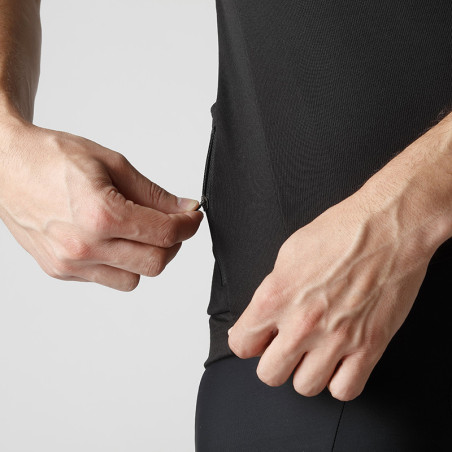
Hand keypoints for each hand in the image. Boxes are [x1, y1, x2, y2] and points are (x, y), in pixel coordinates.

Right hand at [0, 119, 202, 290]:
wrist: (6, 165)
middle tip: (171, 224)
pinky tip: (113, 240)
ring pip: (133, 279)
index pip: (165, 234)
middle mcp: (84, 246)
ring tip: (138, 232)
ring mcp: (70, 263)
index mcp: (100, 215)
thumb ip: (153, 193)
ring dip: (146, 258)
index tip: (193, 216)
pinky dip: (120, 264)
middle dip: (173, 244)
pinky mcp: (60, 271)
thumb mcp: (112, 164)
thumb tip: (184, 208)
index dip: (188, 225)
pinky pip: (107, 278)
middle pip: (155, 263)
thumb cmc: (52, 157)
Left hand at [227, 191, 431, 400]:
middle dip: (274, 362)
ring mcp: (336, 338)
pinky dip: (340, 381)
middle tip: (285, 347)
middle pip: (269, 374)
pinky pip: (345, 390)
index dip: (248, 341)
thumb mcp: (288, 254)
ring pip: (305, 387)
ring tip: (314, 353)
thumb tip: (260, 314)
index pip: (241, 344)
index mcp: (275, 296)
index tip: (257, 339)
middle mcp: (301, 323)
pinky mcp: (369, 346)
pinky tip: (340, 362)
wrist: (387, 227)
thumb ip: (271, 290)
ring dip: (306, 372)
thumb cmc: (340, 232)